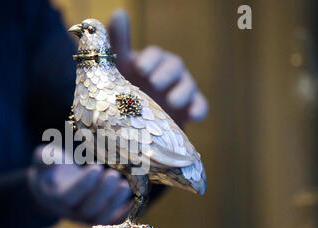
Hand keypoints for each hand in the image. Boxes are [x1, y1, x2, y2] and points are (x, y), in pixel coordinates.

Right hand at [27, 145, 131, 224]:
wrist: (55, 185)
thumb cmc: (52, 169)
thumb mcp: (42, 159)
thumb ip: (44, 158)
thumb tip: (51, 159)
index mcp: (55, 196)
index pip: (69, 196)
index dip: (84, 184)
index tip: (96, 167)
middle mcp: (70, 211)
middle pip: (88, 209)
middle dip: (103, 192)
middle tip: (113, 174)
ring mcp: (85, 217)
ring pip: (101, 218)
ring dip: (115, 202)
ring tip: (123, 184)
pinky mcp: (98, 217)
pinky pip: (113, 221)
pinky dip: (125, 213)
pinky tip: (134, 198)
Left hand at [108, 9, 208, 127]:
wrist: (136, 124)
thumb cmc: (124, 92)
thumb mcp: (117, 71)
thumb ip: (118, 44)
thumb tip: (119, 12)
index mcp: (149, 63)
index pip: (153, 54)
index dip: (148, 59)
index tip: (139, 68)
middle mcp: (167, 72)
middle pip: (174, 66)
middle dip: (165, 74)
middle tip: (153, 82)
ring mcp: (180, 90)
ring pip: (188, 85)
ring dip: (182, 92)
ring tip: (171, 102)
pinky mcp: (189, 109)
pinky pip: (200, 106)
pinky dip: (198, 109)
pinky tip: (193, 116)